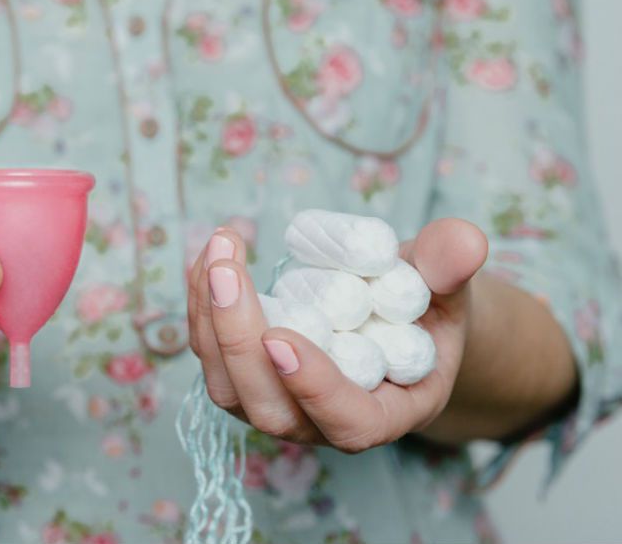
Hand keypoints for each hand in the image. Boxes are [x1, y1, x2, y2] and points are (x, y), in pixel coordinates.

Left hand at [187, 219, 487, 451]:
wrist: (393, 320)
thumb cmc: (426, 311)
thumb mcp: (448, 289)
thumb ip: (451, 270)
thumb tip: (465, 243)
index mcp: (386, 413)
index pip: (348, 423)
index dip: (314, 388)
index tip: (282, 338)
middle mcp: (322, 422)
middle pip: (268, 407)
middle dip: (239, 339)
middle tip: (229, 271)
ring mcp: (278, 404)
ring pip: (227, 386)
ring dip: (211, 318)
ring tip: (219, 251)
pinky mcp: (246, 378)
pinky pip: (212, 354)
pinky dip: (202, 305)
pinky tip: (209, 258)